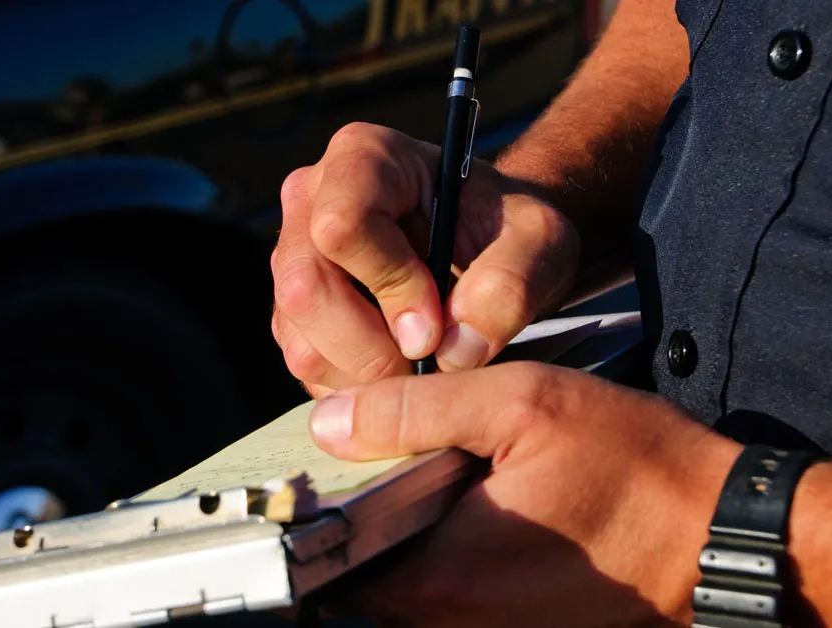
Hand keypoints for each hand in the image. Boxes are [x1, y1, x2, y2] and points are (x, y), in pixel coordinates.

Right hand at [271, 122, 578, 396]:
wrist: (492, 248)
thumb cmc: (509, 231)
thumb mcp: (540, 243)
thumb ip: (510, 285)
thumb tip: (454, 350)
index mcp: (364, 157)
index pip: (343, 225)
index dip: (390, 284)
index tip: (438, 322)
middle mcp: (310, 200)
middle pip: (307, 289)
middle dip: (374, 348)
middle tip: (432, 363)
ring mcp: (294, 259)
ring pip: (302, 341)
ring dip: (368, 377)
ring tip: (426, 368)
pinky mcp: (292, 314)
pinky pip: (307, 368)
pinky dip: (358, 391)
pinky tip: (403, 373)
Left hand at [305, 362, 740, 626]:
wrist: (718, 530)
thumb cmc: (637, 469)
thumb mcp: (522, 405)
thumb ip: (414, 411)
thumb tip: (330, 422)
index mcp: (441, 576)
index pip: (332, 555)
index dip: (324, 497)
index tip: (336, 455)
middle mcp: (454, 619)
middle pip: (363, 565)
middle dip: (367, 504)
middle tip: (393, 444)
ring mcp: (483, 626)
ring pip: (404, 572)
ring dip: (407, 519)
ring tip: (440, 462)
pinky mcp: (508, 619)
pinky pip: (446, 581)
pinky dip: (444, 537)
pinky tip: (475, 490)